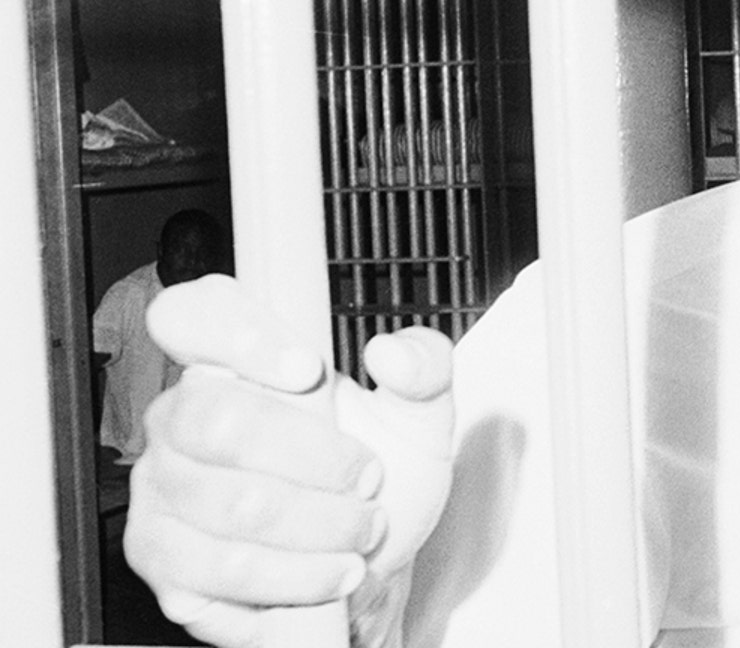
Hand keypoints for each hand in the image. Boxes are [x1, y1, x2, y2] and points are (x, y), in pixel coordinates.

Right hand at [124, 275, 454, 647]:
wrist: (367, 563)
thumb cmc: (379, 477)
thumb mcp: (420, 417)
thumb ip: (424, 368)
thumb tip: (391, 352)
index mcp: (236, 361)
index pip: (193, 315)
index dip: (239, 334)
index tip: (307, 368)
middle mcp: (182, 417)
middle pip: (217, 423)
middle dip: (315, 460)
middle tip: (369, 480)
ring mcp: (162, 487)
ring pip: (230, 506)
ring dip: (319, 527)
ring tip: (363, 533)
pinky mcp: (160, 557)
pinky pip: (219, 571)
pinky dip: (294, 579)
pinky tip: (330, 575)